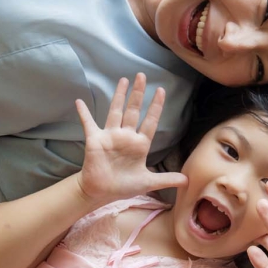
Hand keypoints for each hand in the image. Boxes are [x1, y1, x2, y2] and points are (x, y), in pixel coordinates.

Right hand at [74, 73, 186, 202]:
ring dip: (119, 96)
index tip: (161, 90)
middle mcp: (126, 136)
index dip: (155, 107)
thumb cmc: (123, 185)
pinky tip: (80, 102)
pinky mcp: (95, 140)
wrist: (101, 192)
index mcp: (139, 144)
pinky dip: (84, 113)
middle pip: (133, 110)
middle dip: (138, 94)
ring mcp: (110, 136)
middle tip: (142, 75)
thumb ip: (166, 179)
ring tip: (123, 80)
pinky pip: (89, 124)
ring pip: (116, 112)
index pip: (150, 122)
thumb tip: (188, 181)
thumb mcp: (148, 182)